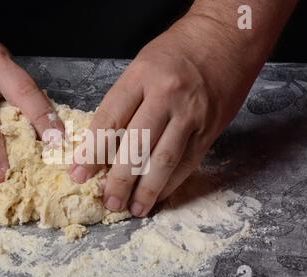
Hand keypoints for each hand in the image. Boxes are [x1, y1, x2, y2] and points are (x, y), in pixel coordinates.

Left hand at [70, 15, 257, 216]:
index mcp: (141, 77)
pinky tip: (159, 196)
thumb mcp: (141, 66)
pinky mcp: (210, 129)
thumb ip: (125, 103)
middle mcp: (166, 96)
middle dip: (119, 180)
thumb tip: (105, 144)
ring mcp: (191, 114)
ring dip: (146, 190)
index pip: (109, 121)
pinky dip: (172, 183)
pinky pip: (188, 163)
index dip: (91, 152)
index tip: (79, 173)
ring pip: (163, 160)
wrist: (227, 37)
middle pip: (136, 146)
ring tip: (133, 209)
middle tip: (109, 201)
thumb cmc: (178, 51)